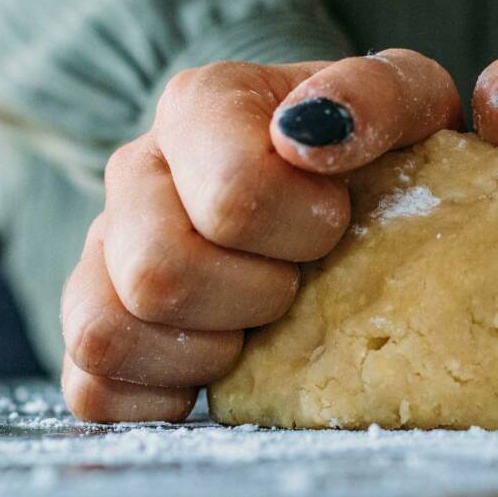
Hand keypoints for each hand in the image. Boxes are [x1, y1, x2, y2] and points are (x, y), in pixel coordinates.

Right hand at [61, 49, 460, 421]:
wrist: (325, 183)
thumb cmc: (369, 151)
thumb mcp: (407, 102)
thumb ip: (374, 96)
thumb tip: (309, 134)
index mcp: (199, 108)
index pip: (234, 197)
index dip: (306, 231)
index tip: (336, 219)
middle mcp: (134, 172)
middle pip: (160, 274)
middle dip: (255, 299)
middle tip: (296, 281)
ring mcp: (102, 250)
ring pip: (106, 334)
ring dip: (202, 354)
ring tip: (252, 328)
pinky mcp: (92, 323)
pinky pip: (90, 390)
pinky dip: (157, 400)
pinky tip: (212, 372)